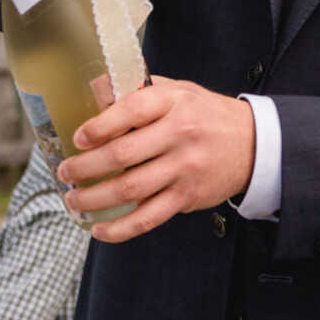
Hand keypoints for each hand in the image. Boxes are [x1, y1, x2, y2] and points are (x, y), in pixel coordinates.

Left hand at [58, 77, 255, 242]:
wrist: (254, 144)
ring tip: (74, 199)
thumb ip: (138, 90)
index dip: (99, 126)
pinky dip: (120, 228)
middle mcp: (180, 134)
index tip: (78, 138)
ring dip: (94, 199)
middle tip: (65, 173)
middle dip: (85, 167)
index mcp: (174, 102)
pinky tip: (99, 230)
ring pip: (130, 189)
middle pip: (122, 154)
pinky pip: (148, 218)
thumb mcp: (178, 91)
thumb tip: (93, 89)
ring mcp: (184, 168)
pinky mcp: (187, 197)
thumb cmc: (205, 115)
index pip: (131, 110)